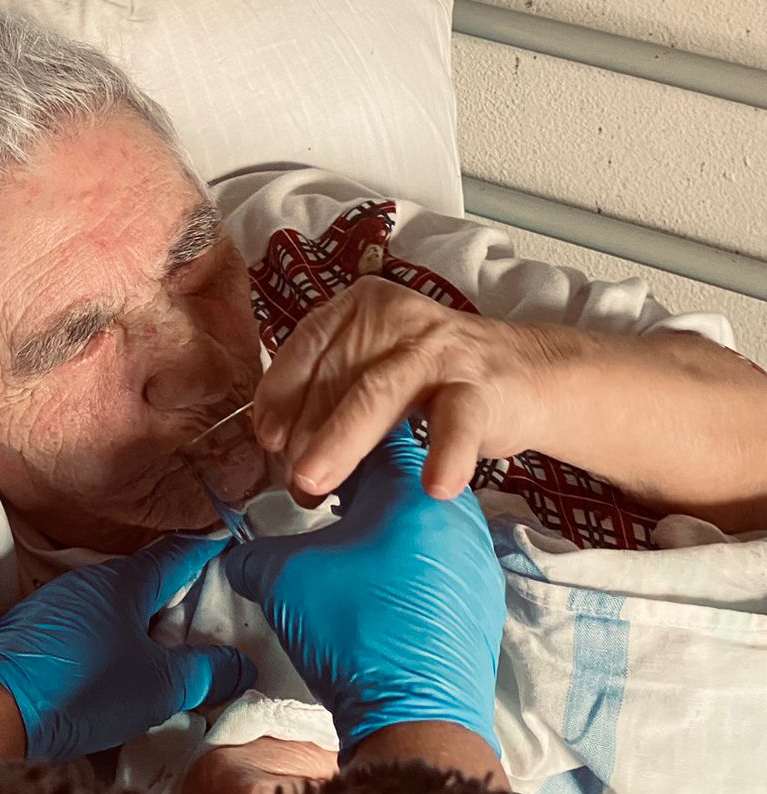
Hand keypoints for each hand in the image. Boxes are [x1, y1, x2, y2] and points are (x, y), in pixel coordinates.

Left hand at [0, 534, 256, 764]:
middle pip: (147, 580)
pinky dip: (115, 639)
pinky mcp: (38, 630)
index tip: (235, 557)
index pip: (179, 553)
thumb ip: (205, 671)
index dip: (210, 554)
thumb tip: (241, 664)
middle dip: (181, 599)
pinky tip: (123, 669)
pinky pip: (91, 626)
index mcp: (125, 580)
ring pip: (117, 605)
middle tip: (215, 622)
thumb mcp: (159, 686)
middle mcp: (90, 581)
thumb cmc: (81, 687)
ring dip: (145, 623)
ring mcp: (59, 604)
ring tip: (173, 652)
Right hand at [222, 428, 505, 759]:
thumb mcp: (284, 579)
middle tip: (318, 506)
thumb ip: (254, 555)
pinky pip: (440, 560)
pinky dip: (407, 562)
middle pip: (402, 474)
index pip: (369, 434)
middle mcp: (456, 513)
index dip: (326, 445)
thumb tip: (239, 557)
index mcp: (412, 487)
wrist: (416, 717)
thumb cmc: (353, 630)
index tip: (302, 470)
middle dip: (356, 485)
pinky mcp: (482, 600)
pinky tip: (376, 591)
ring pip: (423, 519)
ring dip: (384, 526)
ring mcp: (476, 559)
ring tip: (345, 552)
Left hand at [253, 276, 575, 500]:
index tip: (267, 440)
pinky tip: (435, 485)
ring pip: (379, 394)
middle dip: (304, 433)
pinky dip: (446, 454)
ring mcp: (438, 351)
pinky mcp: (480, 388)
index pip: (306, 347)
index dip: (279, 396)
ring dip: (341, 441)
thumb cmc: (432, 377)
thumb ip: (330, 395)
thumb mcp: (374, 369)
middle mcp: (394, 319)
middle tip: (292, 482)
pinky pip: (457, 422)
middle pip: (335, 375)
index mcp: (359, 308)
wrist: (526, 373)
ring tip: (314, 483)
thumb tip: (281, 453)